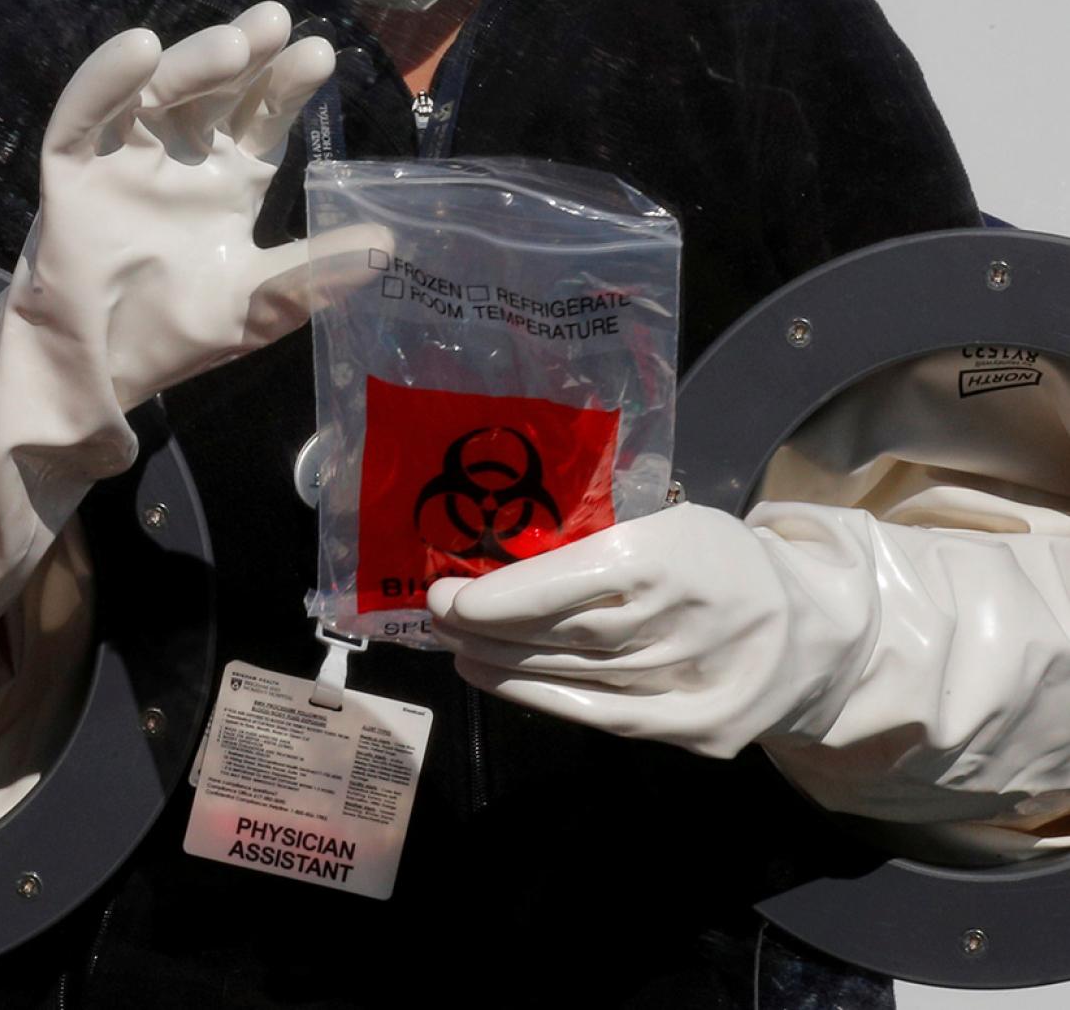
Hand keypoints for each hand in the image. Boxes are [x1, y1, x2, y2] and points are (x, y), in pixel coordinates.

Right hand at [12, 1, 354, 409]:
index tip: (320, 56)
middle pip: (217, 91)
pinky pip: (85, 117)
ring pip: (159, 93)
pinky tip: (140, 50)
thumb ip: (313, 275)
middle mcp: (182, 158)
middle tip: (278, 22)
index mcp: (229, 180)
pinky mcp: (72, 171)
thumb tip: (387, 246)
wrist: (99, 372)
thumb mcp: (258, 306)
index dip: (288, 88)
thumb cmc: (175, 334)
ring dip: (194, 64)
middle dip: (247, 56)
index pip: (263, 120)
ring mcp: (125, 159)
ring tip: (234, 45)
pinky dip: (107, 82)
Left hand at [427, 502, 877, 759]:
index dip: (504, 595)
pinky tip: (498, 682)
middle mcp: (684, 622)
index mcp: (677, 555)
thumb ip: (603, 540)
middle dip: (491, 627)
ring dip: (506, 665)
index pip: (574, 583)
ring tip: (458, 649)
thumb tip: (505, 556)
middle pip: (566, 634)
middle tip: (439, 615)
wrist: (814, 633)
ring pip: (576, 676)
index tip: (450, 593)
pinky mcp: (699, 730)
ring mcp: (695, 683)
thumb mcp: (674, 523)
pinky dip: (543, 700)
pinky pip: (604, 716)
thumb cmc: (722, 562)